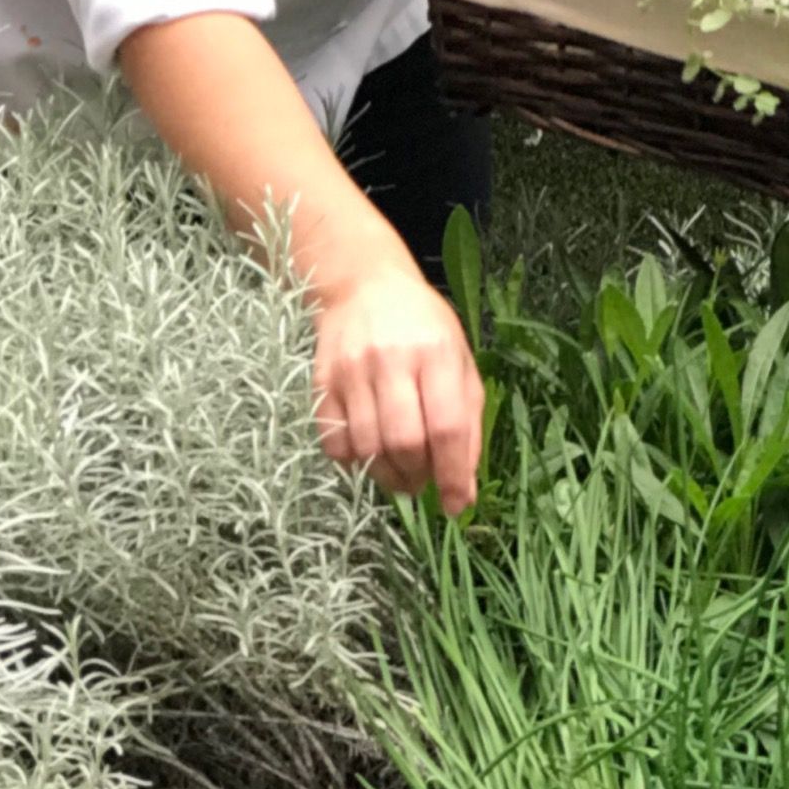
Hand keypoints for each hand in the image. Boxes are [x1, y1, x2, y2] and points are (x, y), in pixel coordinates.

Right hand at [310, 250, 483, 514]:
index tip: (457, 505)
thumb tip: (463, 488)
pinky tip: (369, 452)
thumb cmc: (423, 327)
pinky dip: (353, 461)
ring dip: (387, 476)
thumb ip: (468, 421)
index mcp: (437, 353)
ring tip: (400, 472)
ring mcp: (352, 371)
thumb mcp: (461, 360)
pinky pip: (334, 442)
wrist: (363, 284)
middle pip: (405, 442)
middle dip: (418, 478)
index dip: (453, 475)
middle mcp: (392, 360)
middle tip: (424, 482)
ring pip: (368, 448)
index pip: (446, 426)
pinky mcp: (321, 382)